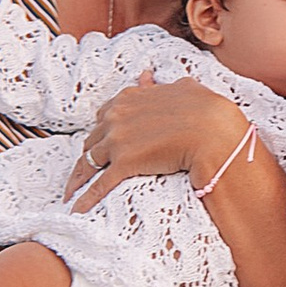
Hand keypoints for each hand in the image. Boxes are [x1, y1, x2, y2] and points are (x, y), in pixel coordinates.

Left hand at [65, 78, 240, 214]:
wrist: (213, 131)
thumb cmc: (205, 109)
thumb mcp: (180, 88)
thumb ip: (159, 85)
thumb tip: (148, 77)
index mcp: (127, 99)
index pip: (103, 116)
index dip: (102, 131)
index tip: (101, 142)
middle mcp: (116, 117)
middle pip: (92, 140)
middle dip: (88, 155)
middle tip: (84, 171)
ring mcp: (117, 141)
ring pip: (89, 162)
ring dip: (79, 178)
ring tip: (72, 192)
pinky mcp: (124, 164)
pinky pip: (99, 184)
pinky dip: (86, 198)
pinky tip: (77, 209)